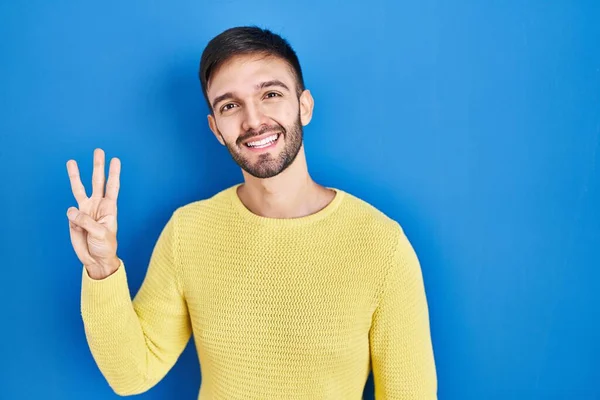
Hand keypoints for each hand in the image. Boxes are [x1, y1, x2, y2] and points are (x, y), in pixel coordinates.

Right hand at [66, 148, 120, 279]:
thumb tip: (71, 210)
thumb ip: (86, 221)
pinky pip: (71, 213)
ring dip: (75, 175)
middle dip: (98, 166)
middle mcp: (98, 205)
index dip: (114, 174)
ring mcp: (85, 210)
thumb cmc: (105, 247)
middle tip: (99, 151)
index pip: (112, 187)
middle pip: (97, 181)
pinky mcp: (74, 218)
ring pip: (79, 189)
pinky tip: (76, 225)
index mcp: (109, 208)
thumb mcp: (100, 234)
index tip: (115, 160)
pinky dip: (72, 217)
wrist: (95, 259)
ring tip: (71, 161)